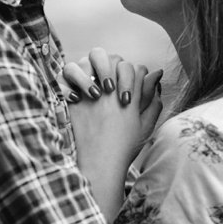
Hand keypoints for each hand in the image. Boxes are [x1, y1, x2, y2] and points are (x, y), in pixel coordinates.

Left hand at [63, 51, 161, 221]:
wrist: (100, 165)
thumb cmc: (123, 149)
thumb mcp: (145, 126)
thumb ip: (153, 101)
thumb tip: (156, 75)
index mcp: (130, 95)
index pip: (134, 67)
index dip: (132, 75)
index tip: (126, 91)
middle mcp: (110, 90)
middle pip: (112, 58)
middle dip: (110, 65)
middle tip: (107, 83)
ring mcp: (90, 94)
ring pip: (85, 62)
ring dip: (87, 70)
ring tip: (90, 86)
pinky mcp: (72, 101)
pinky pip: (66, 79)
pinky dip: (68, 83)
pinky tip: (75, 96)